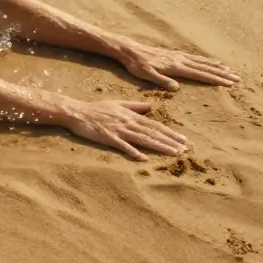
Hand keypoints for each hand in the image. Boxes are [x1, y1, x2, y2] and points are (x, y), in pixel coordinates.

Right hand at [59, 98, 187, 160]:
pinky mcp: (108, 138)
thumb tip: (151, 107)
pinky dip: (134, 152)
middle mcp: (128, 123)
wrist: (77, 112)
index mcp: (131, 116)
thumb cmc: (97, 108)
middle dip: (170, 141)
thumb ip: (135, 106)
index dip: (170, 133)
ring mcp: (119, 131)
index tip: (183, 140)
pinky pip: (123, 146)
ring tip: (173, 154)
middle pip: (153, 133)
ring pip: (143, 139)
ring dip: (159, 147)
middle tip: (184, 149)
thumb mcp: (118, 103)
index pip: (155, 125)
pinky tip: (144, 158)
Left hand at [115, 40, 239, 90]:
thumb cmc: (136, 65)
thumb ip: (161, 81)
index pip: (199, 74)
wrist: (130, 50)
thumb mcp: (146, 75)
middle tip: (237, 78)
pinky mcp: (175, 54)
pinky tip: (211, 61)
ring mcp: (178, 56)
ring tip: (230, 70)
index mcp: (175, 67)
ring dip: (216, 66)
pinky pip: (195, 58)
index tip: (229, 83)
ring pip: (202, 62)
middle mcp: (180, 60)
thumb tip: (176, 88)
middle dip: (222, 73)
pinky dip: (206, 60)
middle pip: (205, 67)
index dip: (215, 79)